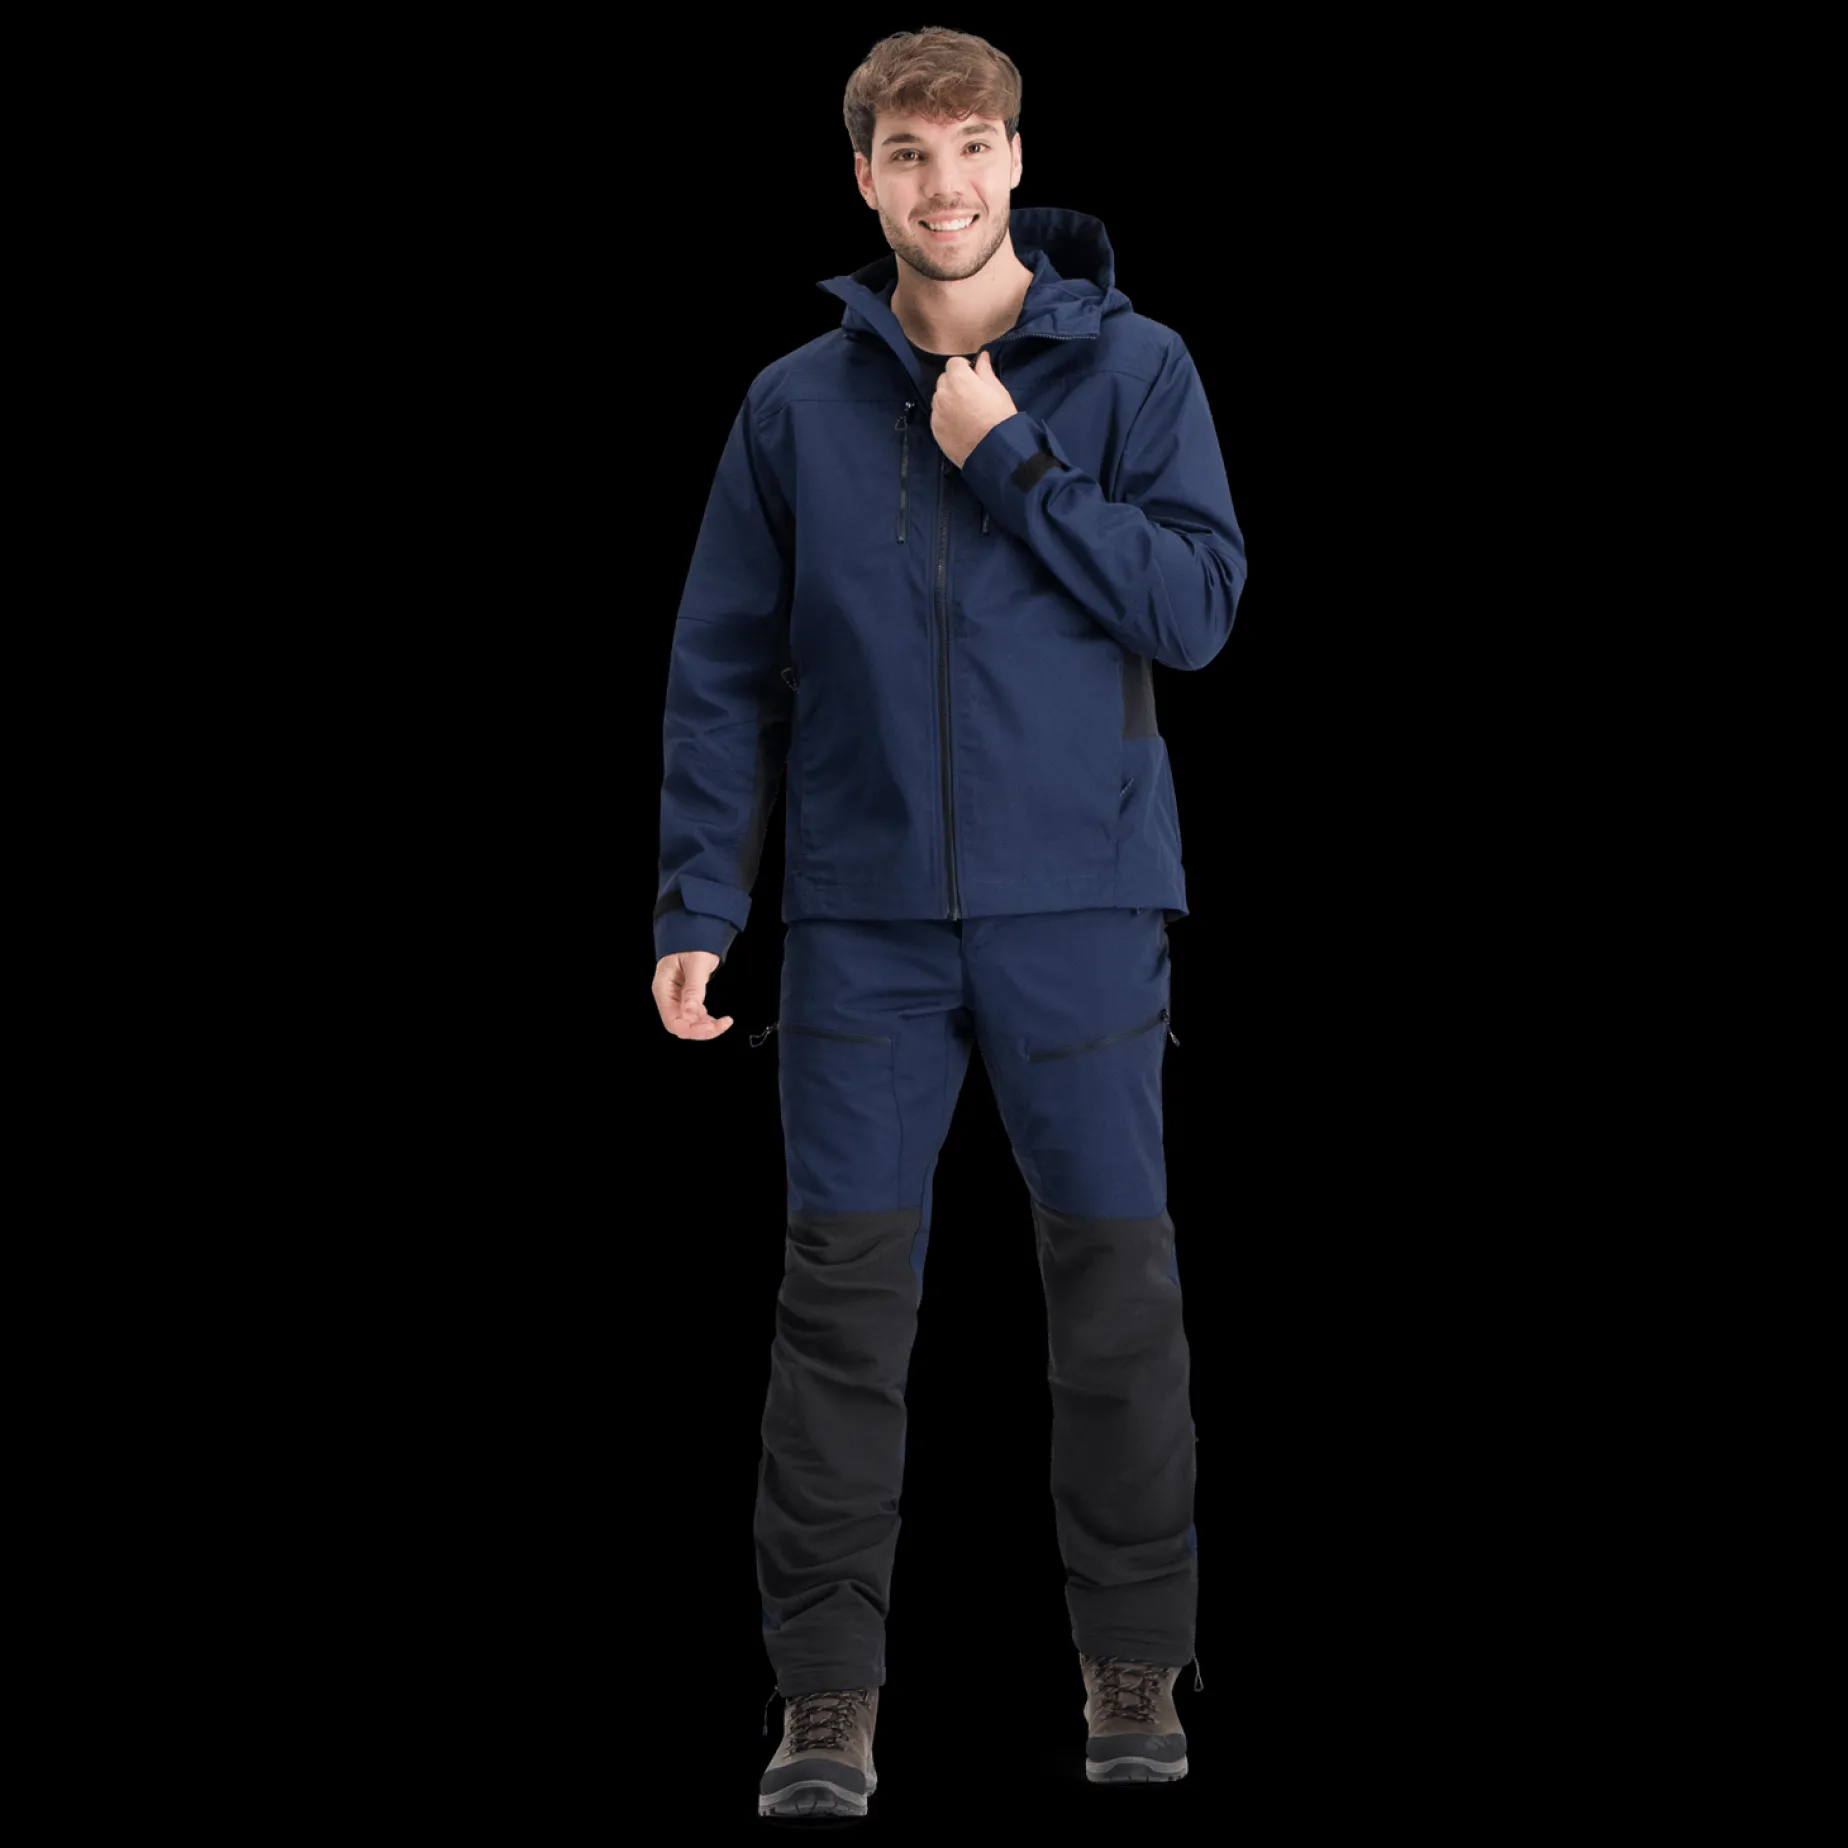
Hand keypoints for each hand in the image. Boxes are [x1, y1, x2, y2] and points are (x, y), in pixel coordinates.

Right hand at [654, 950, 732, 1039]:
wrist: (695, 931)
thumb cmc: (691, 942)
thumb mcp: (695, 964)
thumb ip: (693, 989)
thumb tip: (690, 1012)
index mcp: (663, 988)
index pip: (672, 1020)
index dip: (691, 1029)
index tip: (710, 1027)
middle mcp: (668, 996)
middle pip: (680, 1025)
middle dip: (701, 1030)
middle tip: (721, 1025)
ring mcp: (677, 997)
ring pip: (688, 1022)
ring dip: (706, 1026)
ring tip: (724, 1022)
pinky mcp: (686, 997)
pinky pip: (694, 1015)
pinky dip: (706, 1020)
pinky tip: (718, 1019)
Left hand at [931, 350, 1017, 468]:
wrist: (994, 451)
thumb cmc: (1000, 417)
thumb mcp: (998, 390)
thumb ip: (985, 371)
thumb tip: (982, 356)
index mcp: (958, 379)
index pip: (954, 363)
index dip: (964, 368)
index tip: (973, 376)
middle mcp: (943, 393)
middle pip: (944, 379)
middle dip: (954, 382)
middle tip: (970, 395)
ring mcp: (937, 412)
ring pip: (938, 398)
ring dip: (948, 399)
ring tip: (964, 412)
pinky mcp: (935, 429)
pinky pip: (937, 416)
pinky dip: (945, 416)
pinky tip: (959, 425)